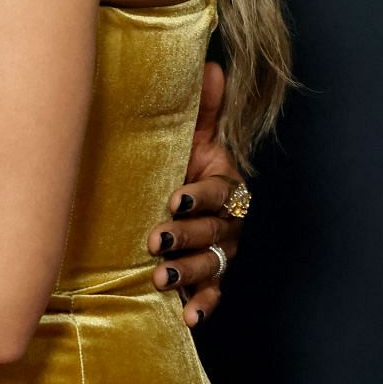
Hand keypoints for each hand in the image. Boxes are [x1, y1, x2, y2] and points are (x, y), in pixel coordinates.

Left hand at [148, 63, 246, 326]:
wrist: (166, 191)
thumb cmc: (177, 159)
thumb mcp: (187, 132)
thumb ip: (201, 106)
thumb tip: (210, 65)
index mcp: (224, 183)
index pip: (221, 191)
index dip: (200, 196)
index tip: (175, 198)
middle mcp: (227, 220)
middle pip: (214, 231)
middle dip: (186, 236)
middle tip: (155, 239)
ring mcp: (218, 249)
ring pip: (212, 264)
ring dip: (189, 273)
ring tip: (161, 277)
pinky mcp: (206, 277)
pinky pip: (212, 295)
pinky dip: (202, 307)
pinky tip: (187, 317)